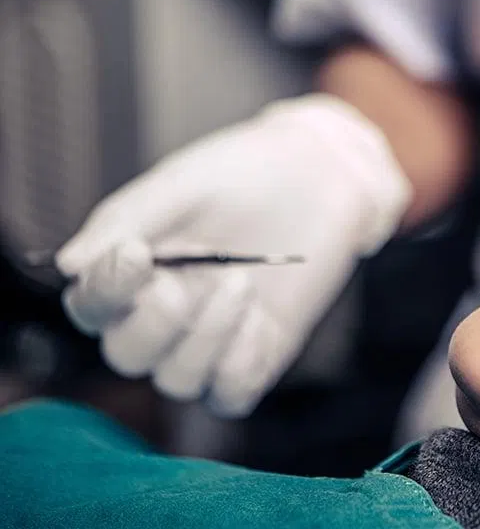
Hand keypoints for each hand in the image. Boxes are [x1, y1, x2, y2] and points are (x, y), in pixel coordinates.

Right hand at [56, 95, 411, 416]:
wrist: (321, 175)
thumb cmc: (247, 174)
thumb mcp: (183, 184)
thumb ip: (126, 220)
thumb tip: (67, 265)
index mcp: (136, 271)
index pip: (92, 307)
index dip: (104, 293)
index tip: (136, 255)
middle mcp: (165, 313)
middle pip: (128, 355)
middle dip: (154, 327)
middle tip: (185, 286)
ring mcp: (211, 339)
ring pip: (178, 380)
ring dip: (205, 338)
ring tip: (240, 282)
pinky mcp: (257, 355)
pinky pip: (230, 396)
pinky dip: (238, 369)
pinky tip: (257, 323)